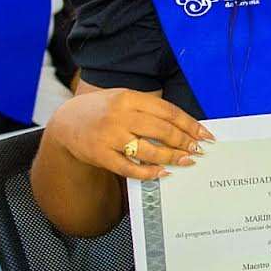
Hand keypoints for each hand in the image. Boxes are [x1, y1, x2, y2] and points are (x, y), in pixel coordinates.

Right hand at [45, 87, 212, 180]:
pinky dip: (148, 172)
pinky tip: (162, 172)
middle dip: (184, 142)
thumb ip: (149, 110)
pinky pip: (129, 168)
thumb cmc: (102, 110)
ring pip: (149, 150)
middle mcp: (119, 115)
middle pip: (162, 131)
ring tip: (185, 161)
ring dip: (172, 158)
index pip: (168, 112)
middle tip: (198, 150)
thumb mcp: (123, 100)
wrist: (65, 123)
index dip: (190, 125)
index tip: (205, 135)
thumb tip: (184, 126)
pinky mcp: (100, 155)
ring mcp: (109, 136)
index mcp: (128, 98)